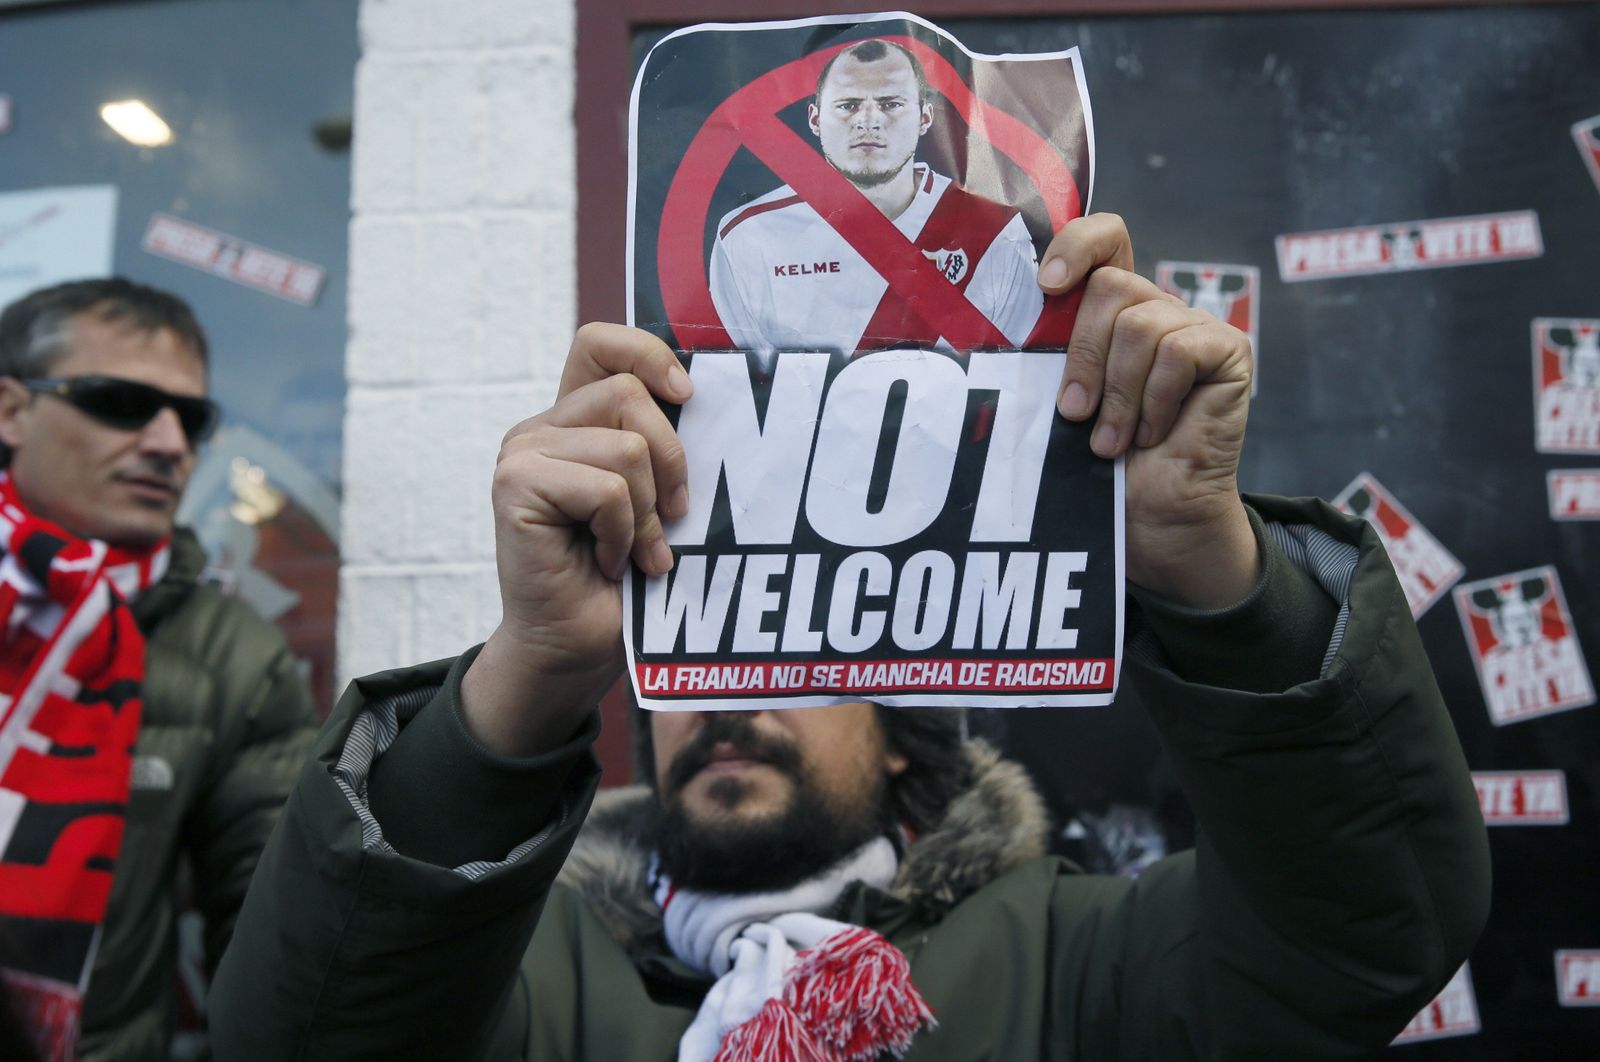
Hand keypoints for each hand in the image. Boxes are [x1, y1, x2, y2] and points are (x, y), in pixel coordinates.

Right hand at [461, 324, 691, 755]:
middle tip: (669, 520)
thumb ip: (662, 447)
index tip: (688, 396)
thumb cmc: (624, 579)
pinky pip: (606, 489)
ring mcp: (522, 452)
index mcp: (575, 419)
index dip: (647, 354)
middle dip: (670, 461)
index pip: (601, 344)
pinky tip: (607, 562)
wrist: (575, 647)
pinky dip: (623, 533)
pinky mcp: (515, 485)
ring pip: (626, 447)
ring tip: (635, 552)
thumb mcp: (657, 498)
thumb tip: (713, 402)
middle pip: (629, 394)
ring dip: (648, 511)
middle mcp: (542, 427)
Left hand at [1037, 214, 1256, 608]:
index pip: (1105, 239)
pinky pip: (1180, 351)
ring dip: (1118, 392)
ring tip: (1112, 440)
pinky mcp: (1228, 351)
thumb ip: (1050, 352)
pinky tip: (1154, 432)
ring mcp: (1195, 326)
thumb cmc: (1098, 464)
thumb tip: (998, 323)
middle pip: (1112, 287)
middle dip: (1083, 355)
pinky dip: (1156, 398)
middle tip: (1074, 413)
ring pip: (1139, 324)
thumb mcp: (1061, 397)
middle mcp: (1155, 309)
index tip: (1046, 287)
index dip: (1076, 244)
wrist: (1150, 516)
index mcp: (1112, 311)